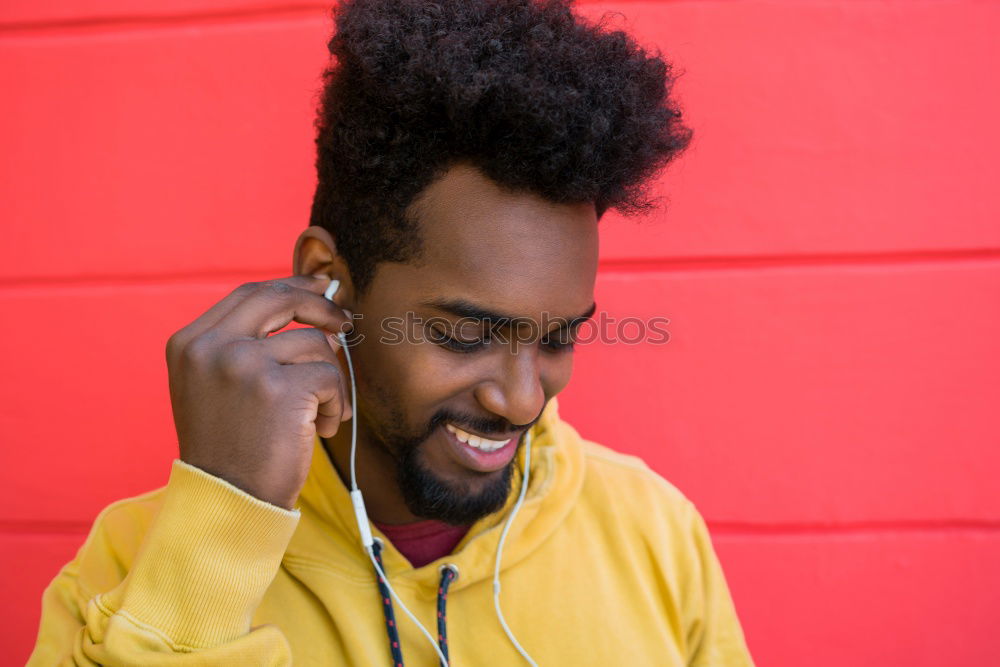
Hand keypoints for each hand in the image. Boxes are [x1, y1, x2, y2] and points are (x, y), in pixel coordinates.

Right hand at [165, 275, 351, 508]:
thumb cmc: (231, 448)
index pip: (249, 294)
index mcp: (190, 343)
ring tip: (314, 416)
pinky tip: (318, 429)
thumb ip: (250, 346)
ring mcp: (243, 364)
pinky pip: (329, 377)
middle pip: (280, 299)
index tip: (318, 290)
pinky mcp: (278, 389)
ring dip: (328, 381)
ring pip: (314, 345)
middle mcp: (211, 346)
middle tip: (344, 322)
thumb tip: (318, 315)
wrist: (227, 502)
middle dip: (320, 306)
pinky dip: (334, 404)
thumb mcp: (217, 387)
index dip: (290, 287)